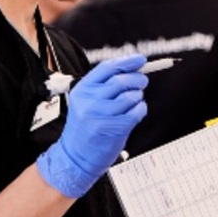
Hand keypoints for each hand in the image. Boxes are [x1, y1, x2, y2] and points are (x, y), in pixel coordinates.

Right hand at [36, 54, 147, 197]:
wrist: (75, 156)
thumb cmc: (85, 127)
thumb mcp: (86, 102)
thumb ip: (105, 86)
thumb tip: (133, 69)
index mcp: (82, 90)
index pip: (108, 68)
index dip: (127, 61)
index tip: (140, 60)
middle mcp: (90, 101)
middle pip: (121, 80)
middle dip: (137, 79)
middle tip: (142, 82)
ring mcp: (102, 115)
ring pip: (131, 96)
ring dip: (138, 96)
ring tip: (134, 101)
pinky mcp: (114, 128)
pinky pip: (137, 111)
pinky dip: (141, 109)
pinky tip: (136, 112)